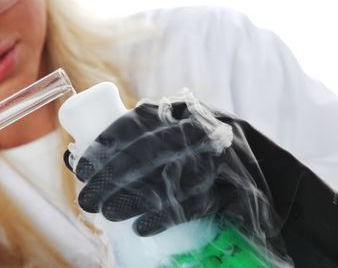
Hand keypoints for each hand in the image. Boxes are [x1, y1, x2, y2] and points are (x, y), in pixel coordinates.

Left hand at [68, 100, 276, 237]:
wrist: (265, 172)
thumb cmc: (199, 154)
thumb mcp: (172, 137)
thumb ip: (132, 142)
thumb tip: (72, 159)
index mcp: (181, 111)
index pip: (138, 120)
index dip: (107, 143)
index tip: (82, 168)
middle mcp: (201, 129)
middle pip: (149, 151)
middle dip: (112, 176)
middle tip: (87, 200)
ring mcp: (221, 157)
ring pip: (168, 177)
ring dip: (133, 198)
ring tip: (107, 214)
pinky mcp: (237, 187)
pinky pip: (197, 202)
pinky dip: (166, 216)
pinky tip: (142, 227)